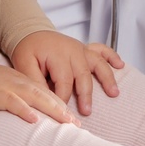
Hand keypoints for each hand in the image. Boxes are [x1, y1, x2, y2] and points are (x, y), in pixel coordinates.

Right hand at [0, 63, 78, 125]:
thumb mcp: (3, 90)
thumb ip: (18, 99)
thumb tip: (32, 116)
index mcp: (21, 81)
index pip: (46, 93)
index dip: (61, 106)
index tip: (74, 121)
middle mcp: (17, 82)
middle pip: (45, 95)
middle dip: (62, 109)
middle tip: (76, 124)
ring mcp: (6, 87)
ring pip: (34, 96)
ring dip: (51, 109)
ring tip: (65, 121)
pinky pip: (11, 102)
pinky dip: (23, 110)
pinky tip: (34, 118)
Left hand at [9, 31, 123, 115]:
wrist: (31, 32)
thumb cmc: (28, 49)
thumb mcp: (24, 64)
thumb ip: (34, 81)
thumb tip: (46, 99)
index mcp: (58, 55)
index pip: (64, 81)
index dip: (63, 98)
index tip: (62, 112)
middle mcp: (73, 51)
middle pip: (83, 75)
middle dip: (85, 95)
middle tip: (86, 111)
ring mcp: (81, 49)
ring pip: (97, 64)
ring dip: (106, 78)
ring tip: (114, 94)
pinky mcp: (85, 49)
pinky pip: (102, 50)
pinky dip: (112, 56)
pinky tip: (120, 65)